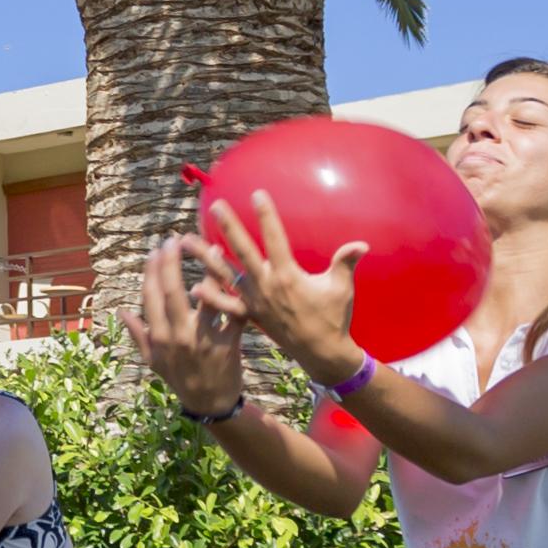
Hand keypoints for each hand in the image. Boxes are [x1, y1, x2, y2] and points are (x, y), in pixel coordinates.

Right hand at [127, 235, 246, 408]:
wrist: (211, 405)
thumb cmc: (181, 380)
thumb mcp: (153, 362)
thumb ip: (138, 335)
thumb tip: (122, 311)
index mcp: (160, 338)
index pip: (150, 297)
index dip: (151, 271)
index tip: (155, 251)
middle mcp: (179, 336)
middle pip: (172, 291)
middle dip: (171, 263)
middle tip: (173, 241)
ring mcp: (205, 339)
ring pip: (206, 298)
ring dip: (208, 270)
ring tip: (210, 248)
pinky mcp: (230, 342)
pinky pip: (233, 313)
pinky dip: (235, 295)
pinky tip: (237, 275)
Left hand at [200, 188, 369, 366]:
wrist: (321, 352)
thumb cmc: (333, 317)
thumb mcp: (341, 288)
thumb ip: (346, 262)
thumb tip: (362, 244)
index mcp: (288, 275)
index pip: (274, 238)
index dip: (266, 215)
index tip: (257, 194)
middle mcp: (267, 286)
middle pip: (243, 251)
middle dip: (229, 227)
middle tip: (215, 206)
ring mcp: (255, 301)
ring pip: (226, 275)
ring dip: (206, 258)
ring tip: (186, 242)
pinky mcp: (250, 316)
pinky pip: (226, 304)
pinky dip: (211, 296)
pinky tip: (194, 287)